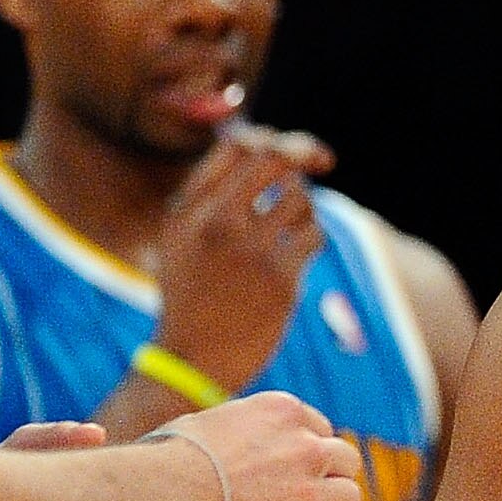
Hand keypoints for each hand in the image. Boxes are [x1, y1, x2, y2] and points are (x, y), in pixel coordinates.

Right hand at [150, 126, 335, 392]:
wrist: (193, 361)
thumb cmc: (193, 295)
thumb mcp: (181, 239)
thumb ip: (212, 192)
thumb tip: (269, 143)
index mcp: (185, 211)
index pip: (236, 145)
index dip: (268, 138)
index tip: (285, 150)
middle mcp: (214, 223)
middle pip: (273, 158)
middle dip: (301, 153)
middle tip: (319, 161)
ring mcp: (248, 250)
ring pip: (298, 195)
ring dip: (304, 204)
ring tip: (292, 223)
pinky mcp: (279, 278)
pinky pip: (313, 233)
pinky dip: (312, 236)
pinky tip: (299, 250)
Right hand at [165, 389, 366, 500]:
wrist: (159, 500)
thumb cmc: (164, 464)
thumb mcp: (206, 424)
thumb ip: (238, 431)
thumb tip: (230, 443)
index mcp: (283, 412)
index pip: (320, 429)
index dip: (305, 454)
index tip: (285, 471)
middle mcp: (305, 447)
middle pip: (346, 460)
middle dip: (326, 479)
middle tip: (297, 499)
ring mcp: (308, 492)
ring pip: (349, 499)